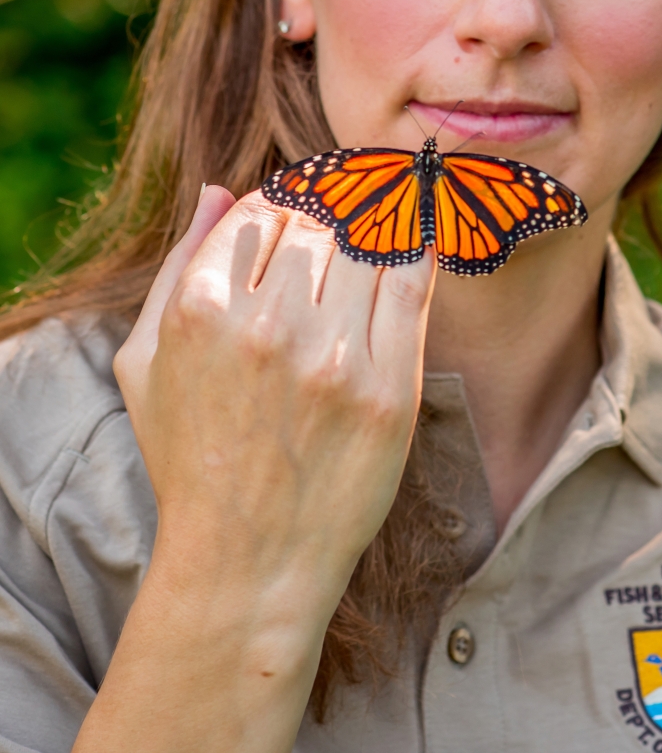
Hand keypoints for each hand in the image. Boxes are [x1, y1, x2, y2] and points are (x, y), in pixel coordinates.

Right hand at [113, 184, 436, 670]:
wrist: (248, 562)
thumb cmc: (190, 458)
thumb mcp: (146, 364)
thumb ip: (177, 267)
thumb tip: (220, 191)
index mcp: (201, 311)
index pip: (261, 209)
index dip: (286, 203)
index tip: (304, 213)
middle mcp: (266, 327)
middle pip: (317, 223)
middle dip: (329, 220)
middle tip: (344, 227)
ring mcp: (332, 359)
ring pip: (367, 244)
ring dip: (373, 232)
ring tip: (379, 236)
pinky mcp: (388, 390)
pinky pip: (413, 284)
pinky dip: (420, 248)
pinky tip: (424, 236)